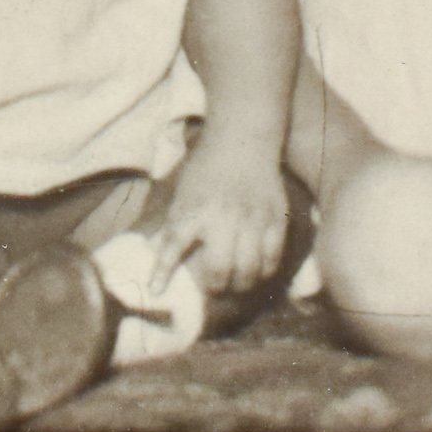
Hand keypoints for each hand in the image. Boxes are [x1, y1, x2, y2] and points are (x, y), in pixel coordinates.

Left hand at [150, 132, 288, 297]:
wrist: (242, 141)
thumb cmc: (207, 169)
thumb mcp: (182, 194)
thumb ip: (174, 226)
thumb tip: (156, 254)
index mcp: (194, 210)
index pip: (173, 246)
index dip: (163, 272)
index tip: (156, 290)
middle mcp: (223, 217)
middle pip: (219, 270)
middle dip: (215, 288)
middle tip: (214, 288)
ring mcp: (253, 219)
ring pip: (249, 270)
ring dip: (241, 284)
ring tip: (236, 283)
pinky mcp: (276, 218)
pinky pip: (273, 257)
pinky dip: (264, 271)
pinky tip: (257, 271)